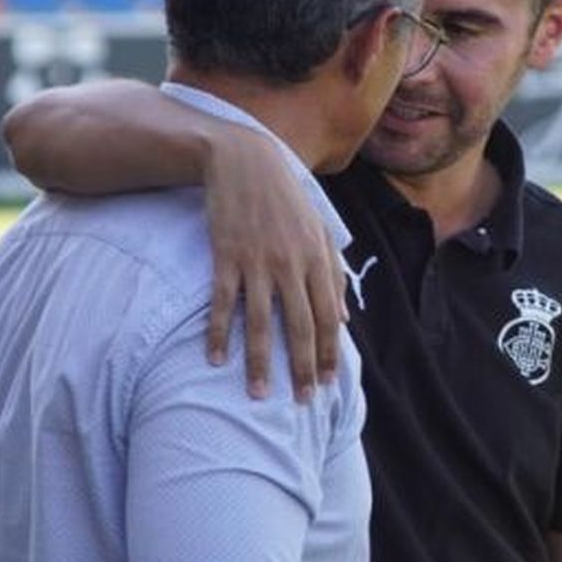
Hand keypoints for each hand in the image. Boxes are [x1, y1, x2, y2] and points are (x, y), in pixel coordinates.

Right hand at [202, 126, 346, 401]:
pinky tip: (216, 359)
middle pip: (300, 326)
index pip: (328, 317)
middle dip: (302, 367)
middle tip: (301, 401)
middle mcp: (291, 264)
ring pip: (261, 322)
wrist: (244, 160)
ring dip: (261, 362)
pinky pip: (224, 303)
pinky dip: (220, 333)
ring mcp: (258, 261)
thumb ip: (334, 274)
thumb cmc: (286, 198)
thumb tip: (345, 318)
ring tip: (259, 394)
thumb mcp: (319, 230)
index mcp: (317, 258)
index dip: (328, 353)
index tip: (327, 384)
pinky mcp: (227, 256)